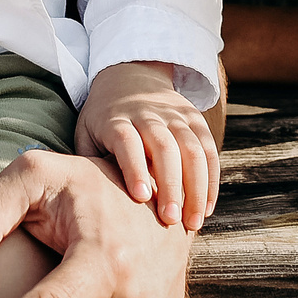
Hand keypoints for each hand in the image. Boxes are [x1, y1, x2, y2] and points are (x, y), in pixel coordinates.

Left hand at [76, 61, 218, 230]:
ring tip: (192, 223)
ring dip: (196, 188)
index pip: (127, 141)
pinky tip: (206, 208)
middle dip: (170, 185)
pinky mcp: (195, 118)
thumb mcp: (86, 132)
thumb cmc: (102, 119)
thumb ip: (90, 162)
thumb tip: (93, 200)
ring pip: (192, 149)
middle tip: (171, 219)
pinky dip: (210, 180)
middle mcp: (148, 113)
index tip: (141, 197)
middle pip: (164, 147)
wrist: (130, 75)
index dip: (134, 167)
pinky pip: (208, 149)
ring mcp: (174, 114)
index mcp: (116, 118)